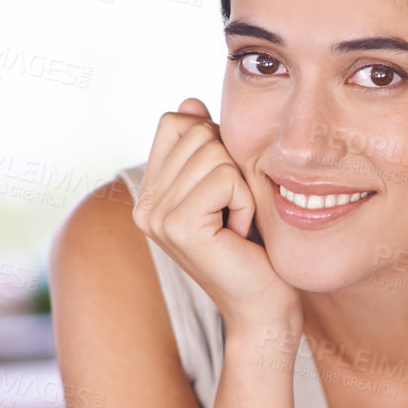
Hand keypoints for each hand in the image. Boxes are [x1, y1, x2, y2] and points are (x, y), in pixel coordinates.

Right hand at [133, 98, 300, 334]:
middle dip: (231, 166)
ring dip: (240, 186)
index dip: (214, 142)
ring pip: (213, 151)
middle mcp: (143, 206)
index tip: (225, 191)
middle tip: (233, 213)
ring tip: (235, 225)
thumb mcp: (228, 186)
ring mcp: (155, 217)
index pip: (176, 122)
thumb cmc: (255, 247)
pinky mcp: (179, 227)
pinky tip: (239, 234)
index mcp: (149, 193)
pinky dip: (245, 201)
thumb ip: (205, 146)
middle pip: (196, 130)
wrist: (265, 305)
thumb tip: (189, 102)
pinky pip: (225, 177)